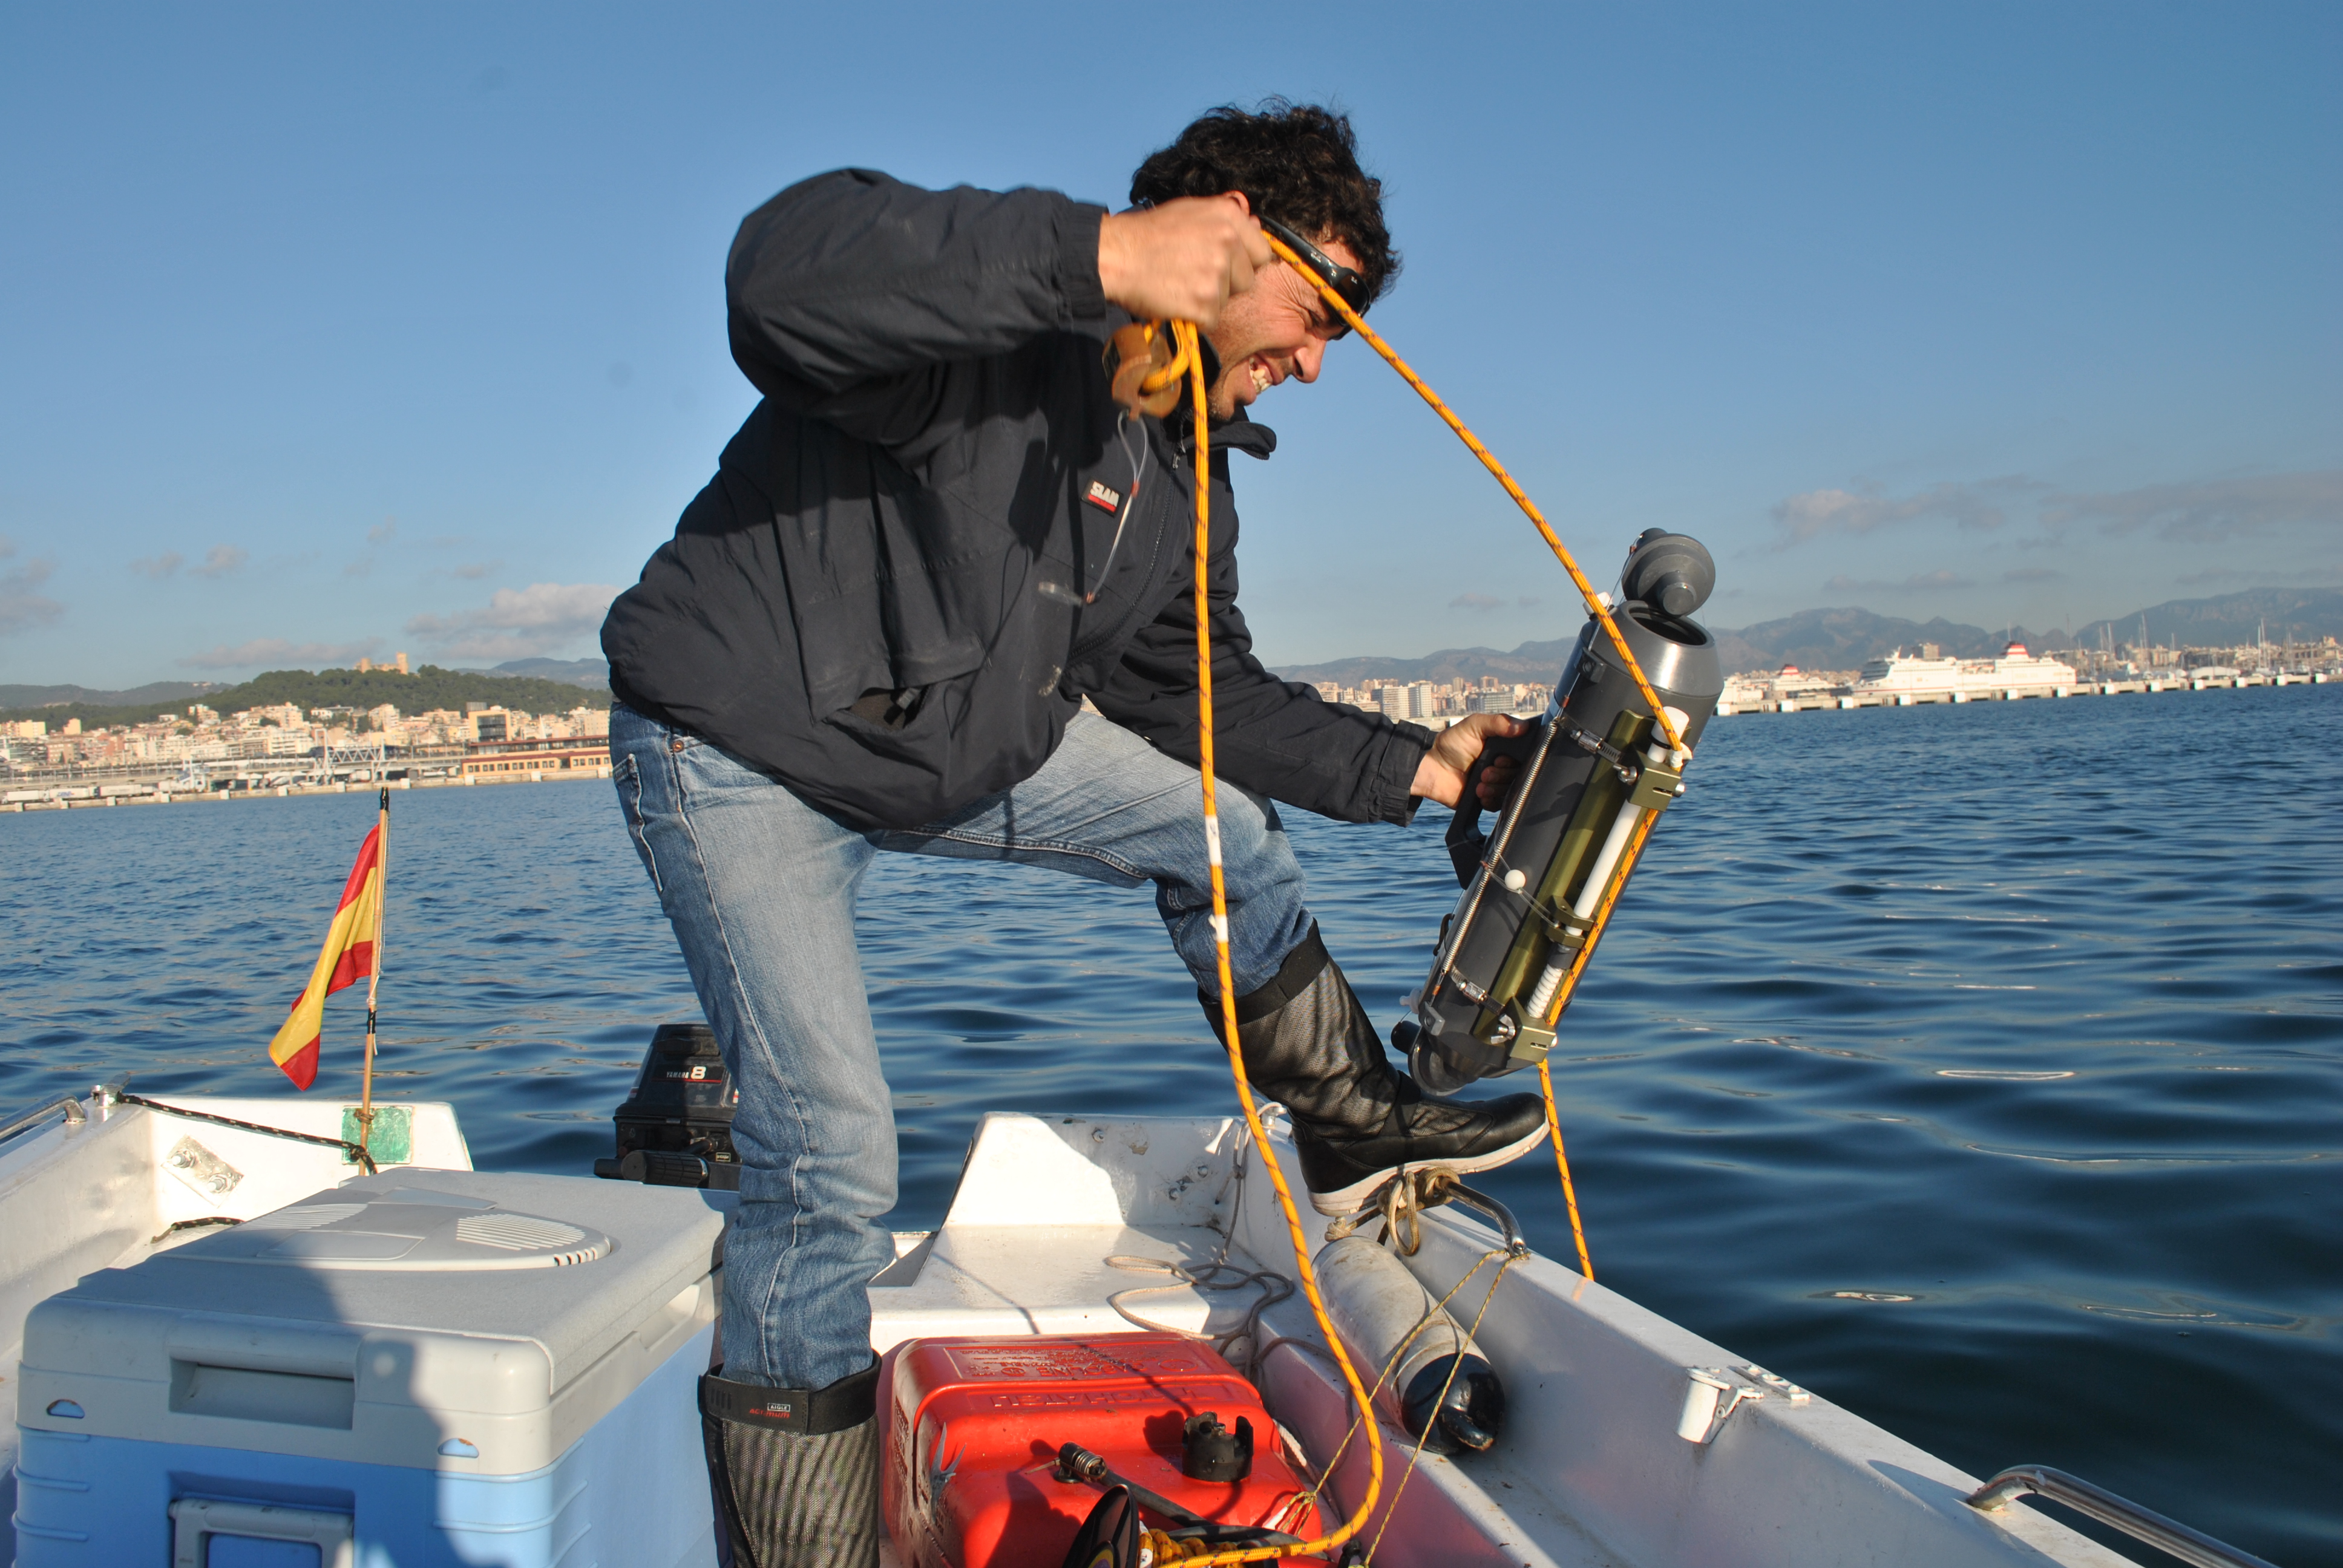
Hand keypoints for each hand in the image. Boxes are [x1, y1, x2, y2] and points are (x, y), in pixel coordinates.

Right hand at [1097, 194, 1272, 328]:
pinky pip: (1211, 320)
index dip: (1243, 263)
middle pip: (1247, 280)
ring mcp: (1217, 275)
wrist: (1117, 256)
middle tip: (1194, 275)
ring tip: (1180, 284)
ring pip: (1228, 301)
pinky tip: (1175, 300)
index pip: (1262, 252)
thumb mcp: (1191, 211)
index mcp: (1229, 217)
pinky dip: (1195, 317)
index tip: (1225, 266)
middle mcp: (1228, 243)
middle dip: (1227, 283)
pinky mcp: (1204, 303)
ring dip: (1208, 300)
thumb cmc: (1150, 234)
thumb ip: (1226, 219)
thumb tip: (1255, 224)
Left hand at [1410, 713, 1528, 809]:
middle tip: (1485, 770)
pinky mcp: (1486, 798)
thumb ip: (1499, 722)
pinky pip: (1499, 805)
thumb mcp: (1475, 725)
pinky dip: (1491, 800)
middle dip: (1501, 775)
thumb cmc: (1451, 743)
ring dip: (1495, 788)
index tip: (1499, 758)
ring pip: (1510, 791)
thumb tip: (1523, 726)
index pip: (1523, 758)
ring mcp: (1494, 783)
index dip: (1513, 761)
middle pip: (1518, 776)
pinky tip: (1479, 793)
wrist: (1432, 767)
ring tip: (1479, 782)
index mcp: (1503, 748)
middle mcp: (1501, 766)